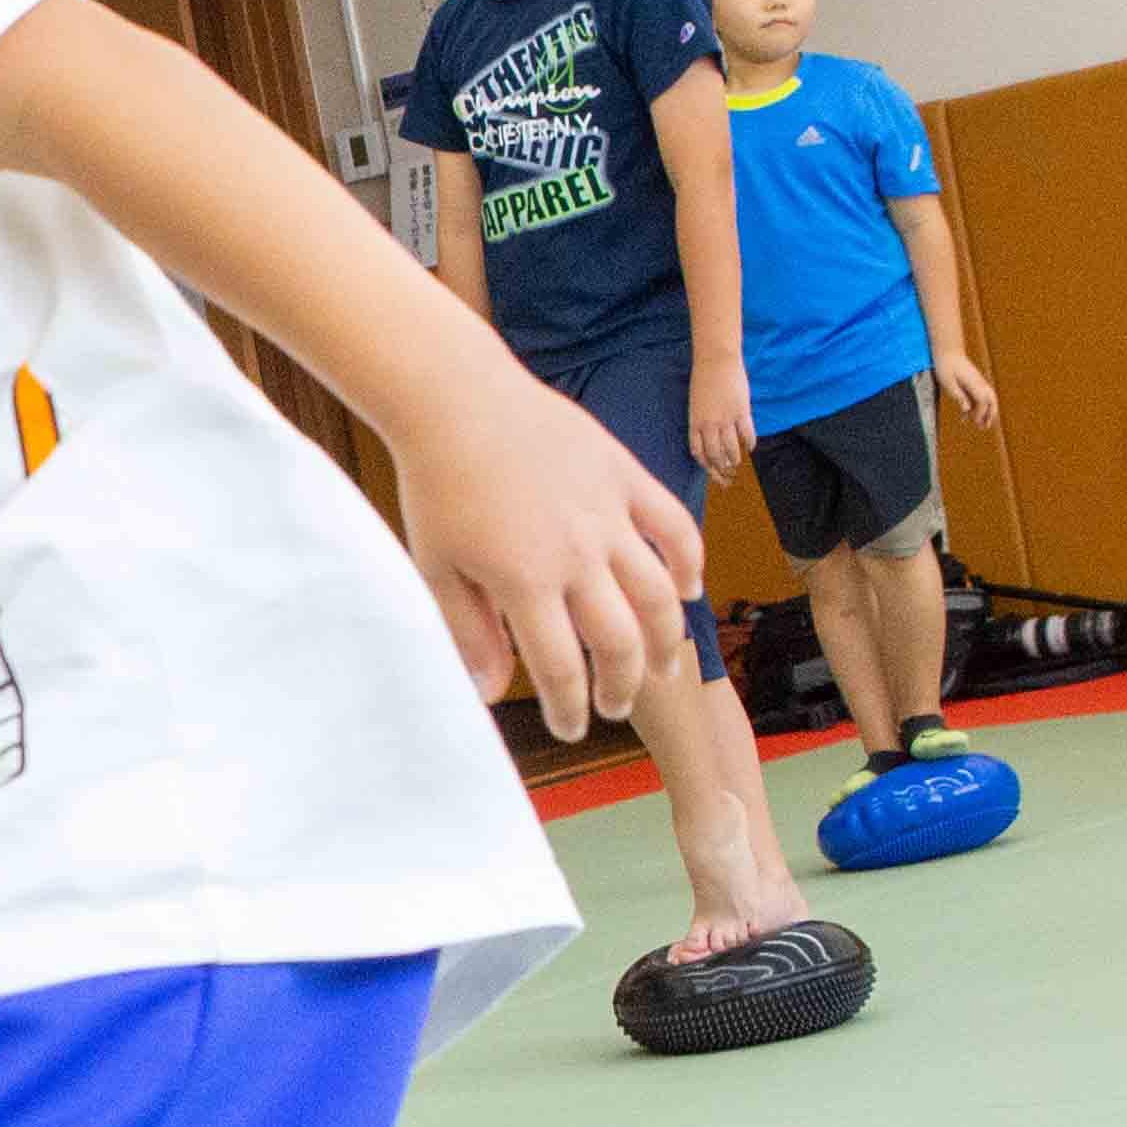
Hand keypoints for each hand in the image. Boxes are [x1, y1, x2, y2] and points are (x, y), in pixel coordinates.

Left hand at [397, 381, 691, 741]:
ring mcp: (607, 513)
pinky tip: (687, 590)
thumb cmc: (438, 487)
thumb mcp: (438, 567)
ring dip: (665, 639)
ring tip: (661, 667)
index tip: (571, 727)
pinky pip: (674, 526)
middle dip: (620, 685)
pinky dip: (688, 562)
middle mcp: (575, 553)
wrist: (456, 400)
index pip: (560, 669)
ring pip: (658, 593)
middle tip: (612, 705)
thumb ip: (468, 632)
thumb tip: (491, 692)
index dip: (570, 708)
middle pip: (619, 641)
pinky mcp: (625, 475)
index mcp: (524, 581)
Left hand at [688, 359, 754, 480]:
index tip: (713, 474)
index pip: (699, 453)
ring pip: (731, 449)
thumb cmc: (704, 379)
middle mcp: (709, 425)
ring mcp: (726, 419)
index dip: (707, 466)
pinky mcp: (742, 412)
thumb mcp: (697, 404)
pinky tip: (750, 447)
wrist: (716, 360)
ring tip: (737, 464)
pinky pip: (747, 434)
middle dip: (721, 470)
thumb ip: (702, 421)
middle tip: (728, 477)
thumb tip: (711, 436)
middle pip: (715, 455)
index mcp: (695, 423)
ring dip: (735, 460)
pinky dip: (749, 443)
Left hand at [935, 350, 1000, 426]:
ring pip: (987, 399)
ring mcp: (978, 382)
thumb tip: (967, 409)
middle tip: (986, 427)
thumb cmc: (945, 366)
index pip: (983, 402)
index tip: (974, 422)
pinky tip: (966, 416)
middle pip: (991, 401)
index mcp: (974, 383)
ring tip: (981, 425)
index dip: (980, 413)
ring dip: (986, 412)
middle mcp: (980, 383)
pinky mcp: (974, 381)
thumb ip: (958, 396)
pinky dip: (976, 406)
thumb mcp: (948, 383)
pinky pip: (979, 396)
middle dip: (991, 414)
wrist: (948, 351)